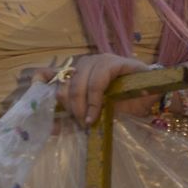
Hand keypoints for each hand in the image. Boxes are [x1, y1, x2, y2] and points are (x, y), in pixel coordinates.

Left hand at [33, 53, 156, 127]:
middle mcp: (87, 64)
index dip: (41, 79)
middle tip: (80, 123)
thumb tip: (52, 127)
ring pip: (79, 82)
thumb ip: (77, 113)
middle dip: (70, 106)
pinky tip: (96, 114)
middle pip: (66, 84)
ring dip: (81, 106)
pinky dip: (94, 100)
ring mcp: (100, 60)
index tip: (33, 86)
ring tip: (88, 121)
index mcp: (80, 73)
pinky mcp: (113, 62)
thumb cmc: (126, 105)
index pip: (53, 73)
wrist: (154, 97)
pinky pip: (96, 82)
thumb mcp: (97, 111)